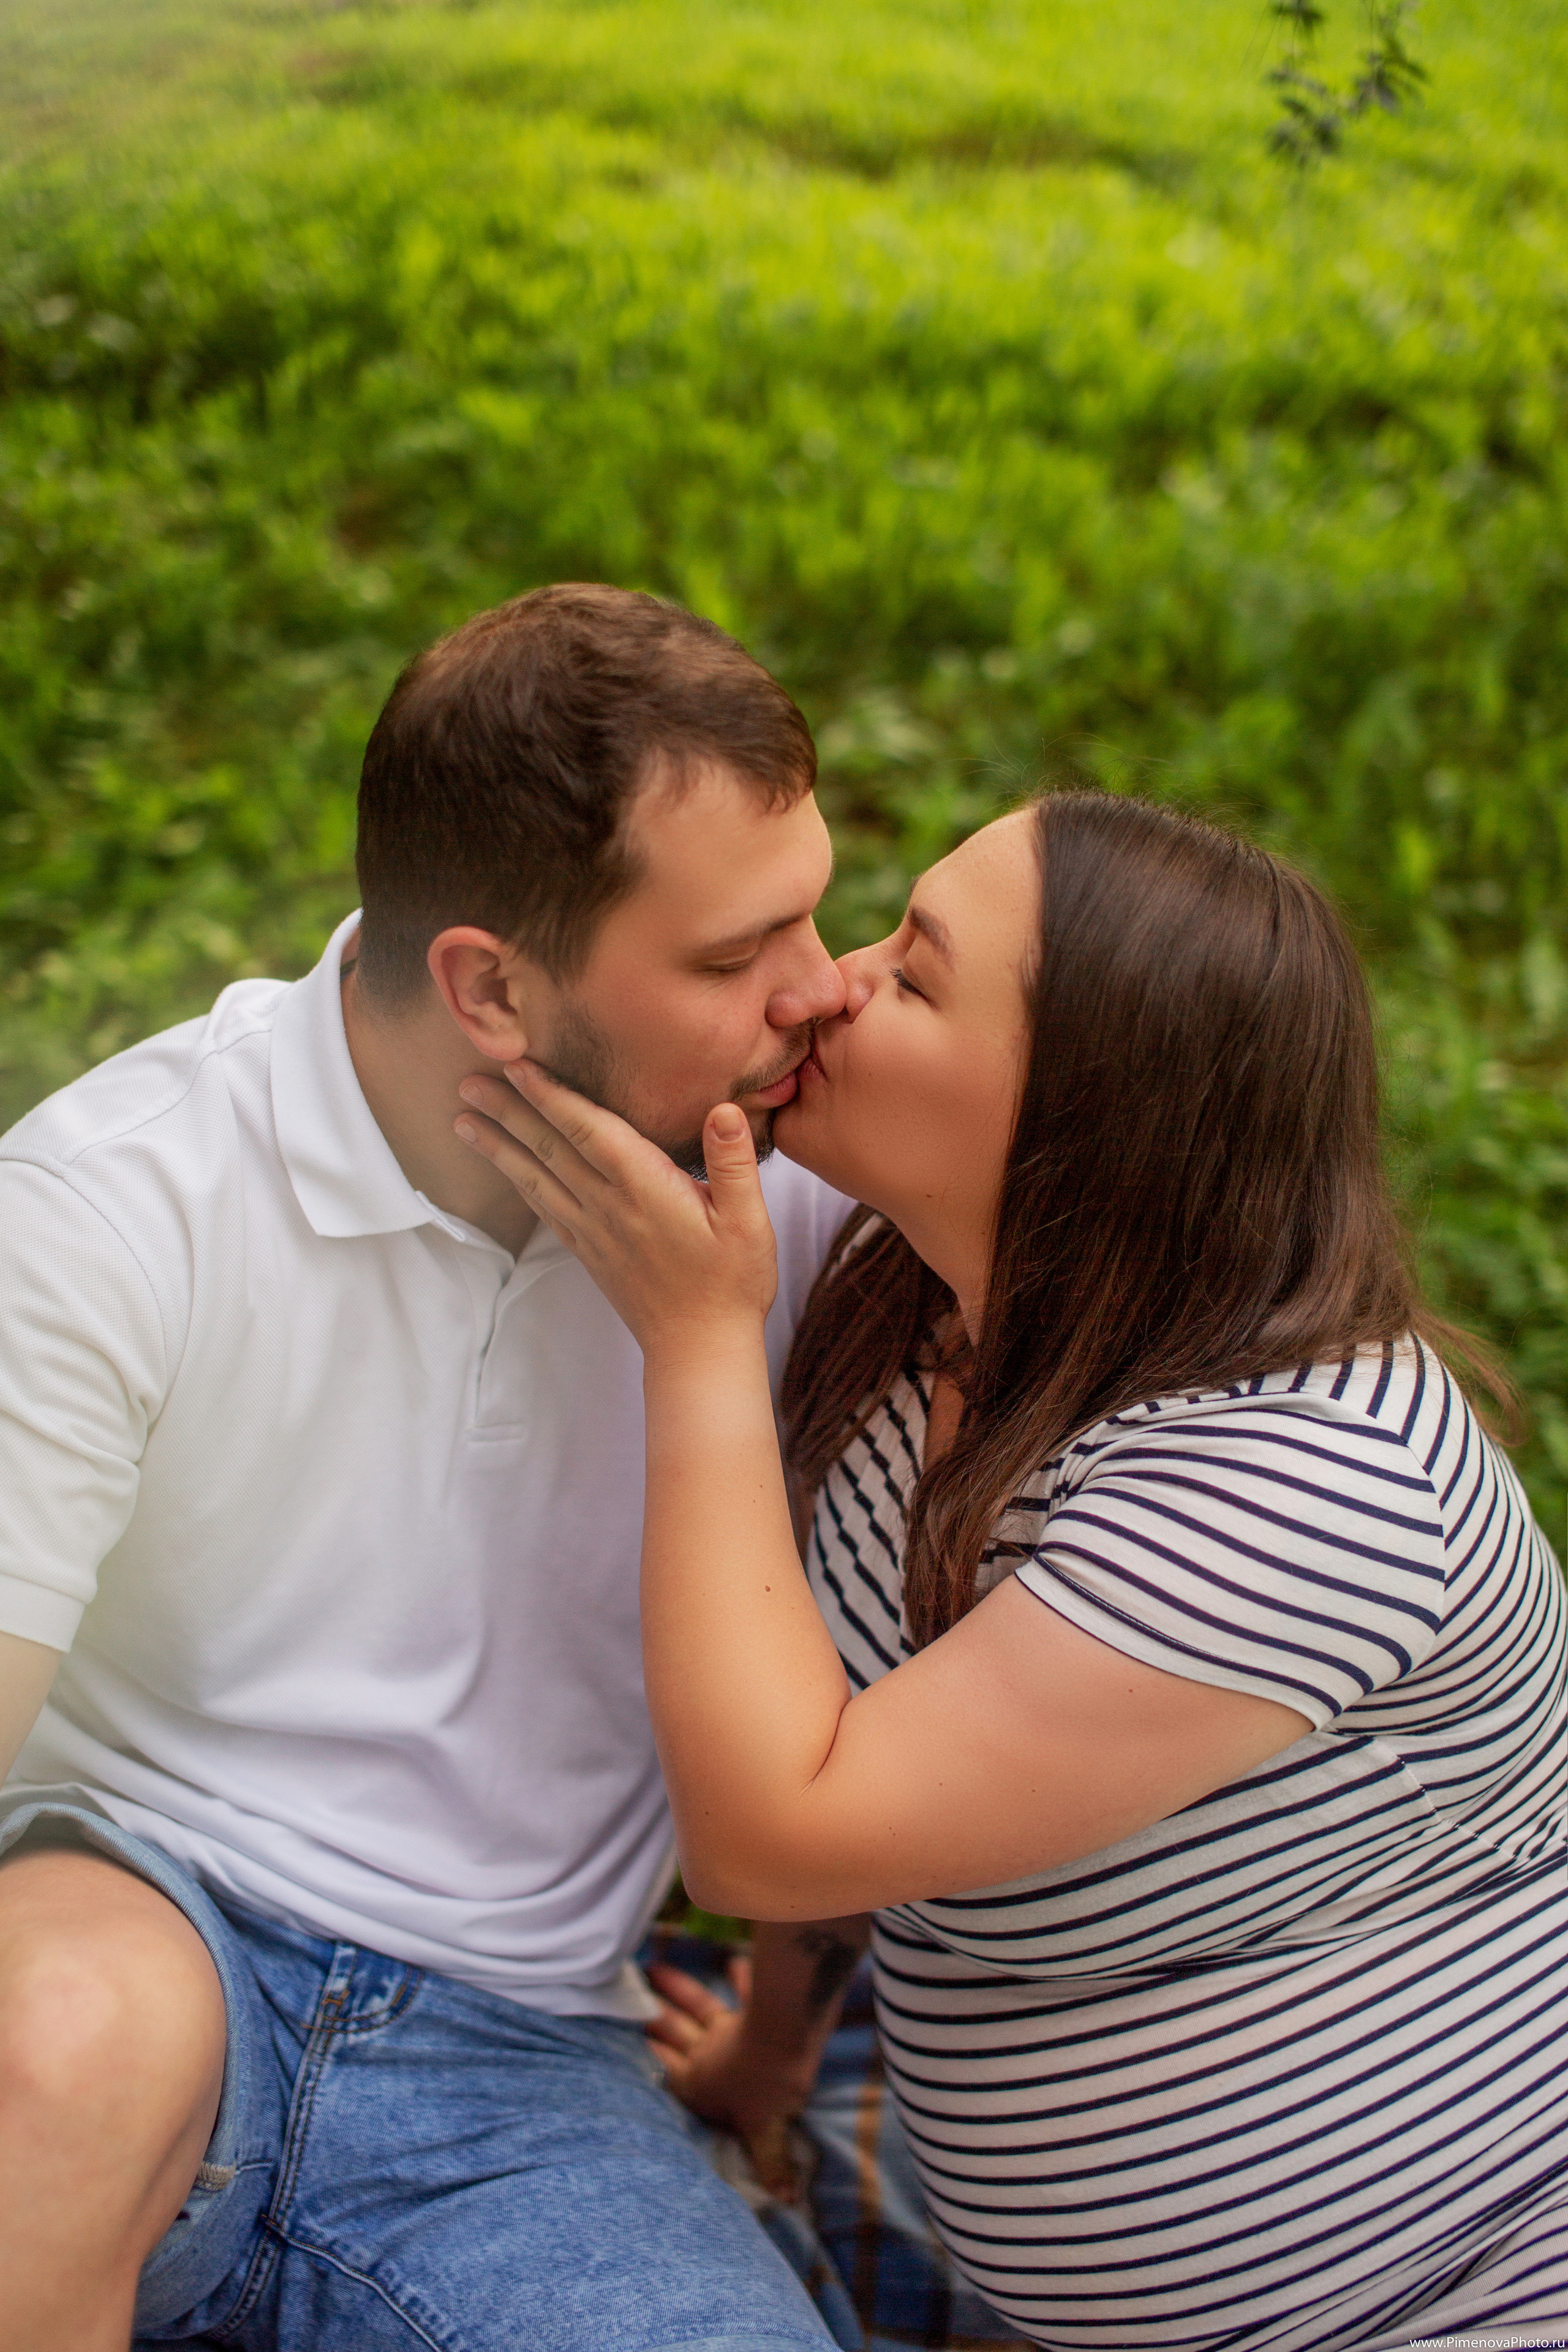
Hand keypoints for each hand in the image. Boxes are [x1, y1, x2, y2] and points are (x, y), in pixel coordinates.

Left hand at [454, 1064, 778, 1354]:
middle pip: (550, 1149)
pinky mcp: (589, 1251)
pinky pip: (545, 1209)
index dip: (552, 1096)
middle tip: (469, 1081)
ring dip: (499, 1147)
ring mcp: (593, 1231)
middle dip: (508, 1111)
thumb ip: (734, 1162)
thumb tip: (722, 1109)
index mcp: (647, 1190)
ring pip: (536, 1179)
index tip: (518, 1065)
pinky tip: (504, 1168)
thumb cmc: (732, 1282)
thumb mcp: (750, 1220)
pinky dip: (519, 1183)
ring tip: (464, 1120)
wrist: (700, 1348)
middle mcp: (610, 1207)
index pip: (590, 1131)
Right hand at [646, 1957, 819, 2201]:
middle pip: (673, 2032)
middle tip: (627, 1998)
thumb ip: (771, 2164)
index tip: (618, 2040)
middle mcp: (707, 2054)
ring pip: (696, 2006)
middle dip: (652, 2017)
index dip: (645, 2057)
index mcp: (699, 2084)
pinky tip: (733, 1961)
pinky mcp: (753, 2009)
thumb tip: (788, 2202)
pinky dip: (741, 1976)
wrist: (788, 2041)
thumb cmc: (770, 2089)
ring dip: (678, 1989)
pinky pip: (745, 1990)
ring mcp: (728, 2028)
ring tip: (653, 1969)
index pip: (665, 2071)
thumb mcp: (767, 2133)